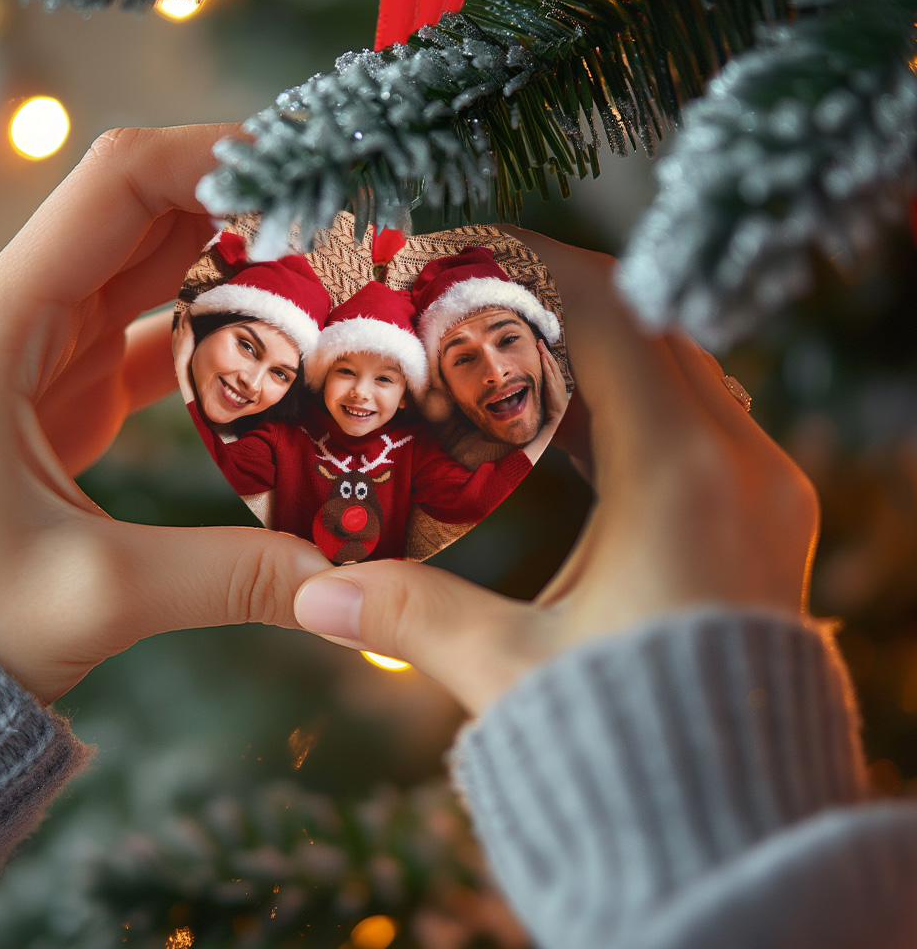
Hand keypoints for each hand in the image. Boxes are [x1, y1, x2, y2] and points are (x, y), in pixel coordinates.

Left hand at [0, 125, 328, 703]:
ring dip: (228, 262)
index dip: (214, 157)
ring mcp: (37, 358)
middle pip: (140, 216)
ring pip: (145, 271)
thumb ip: (228, 577)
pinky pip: (143, 336)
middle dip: (241, 204)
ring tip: (320, 275)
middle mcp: (14, 324)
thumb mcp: (92, 596)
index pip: (116, 188)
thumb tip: (345, 582)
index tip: (304, 168)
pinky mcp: (58, 396)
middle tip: (337, 220)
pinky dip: (206, 332)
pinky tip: (267, 352)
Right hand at [293, 227, 817, 713]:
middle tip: (474, 296)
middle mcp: (740, 463)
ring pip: (678, 371)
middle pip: (647, 327)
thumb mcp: (507, 669)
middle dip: (559, 299)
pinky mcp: (762, 521)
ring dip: (597, 351)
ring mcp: (763, 490)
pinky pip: (698, 421)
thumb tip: (311, 591)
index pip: (609, 313)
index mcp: (680, 473)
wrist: (733, 826)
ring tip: (508, 352)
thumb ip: (409, 614)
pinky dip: (629, 404)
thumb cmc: (629, 746)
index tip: (464, 247)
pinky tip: (564, 427)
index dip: (532, 263)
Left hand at [540, 339, 568, 429]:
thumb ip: (546, 387)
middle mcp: (558, 379)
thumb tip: (540, 383)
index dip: (547, 356)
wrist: (555, 418)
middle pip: (551, 362)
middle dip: (545, 350)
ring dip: (545, 354)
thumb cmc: (551, 408)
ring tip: (540, 344)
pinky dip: (546, 364)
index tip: (541, 347)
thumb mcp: (550, 394)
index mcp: (558, 381)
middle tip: (539, 341)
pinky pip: (549, 372)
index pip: (552, 365)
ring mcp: (557, 382)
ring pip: (551, 364)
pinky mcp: (552, 386)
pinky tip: (543, 356)